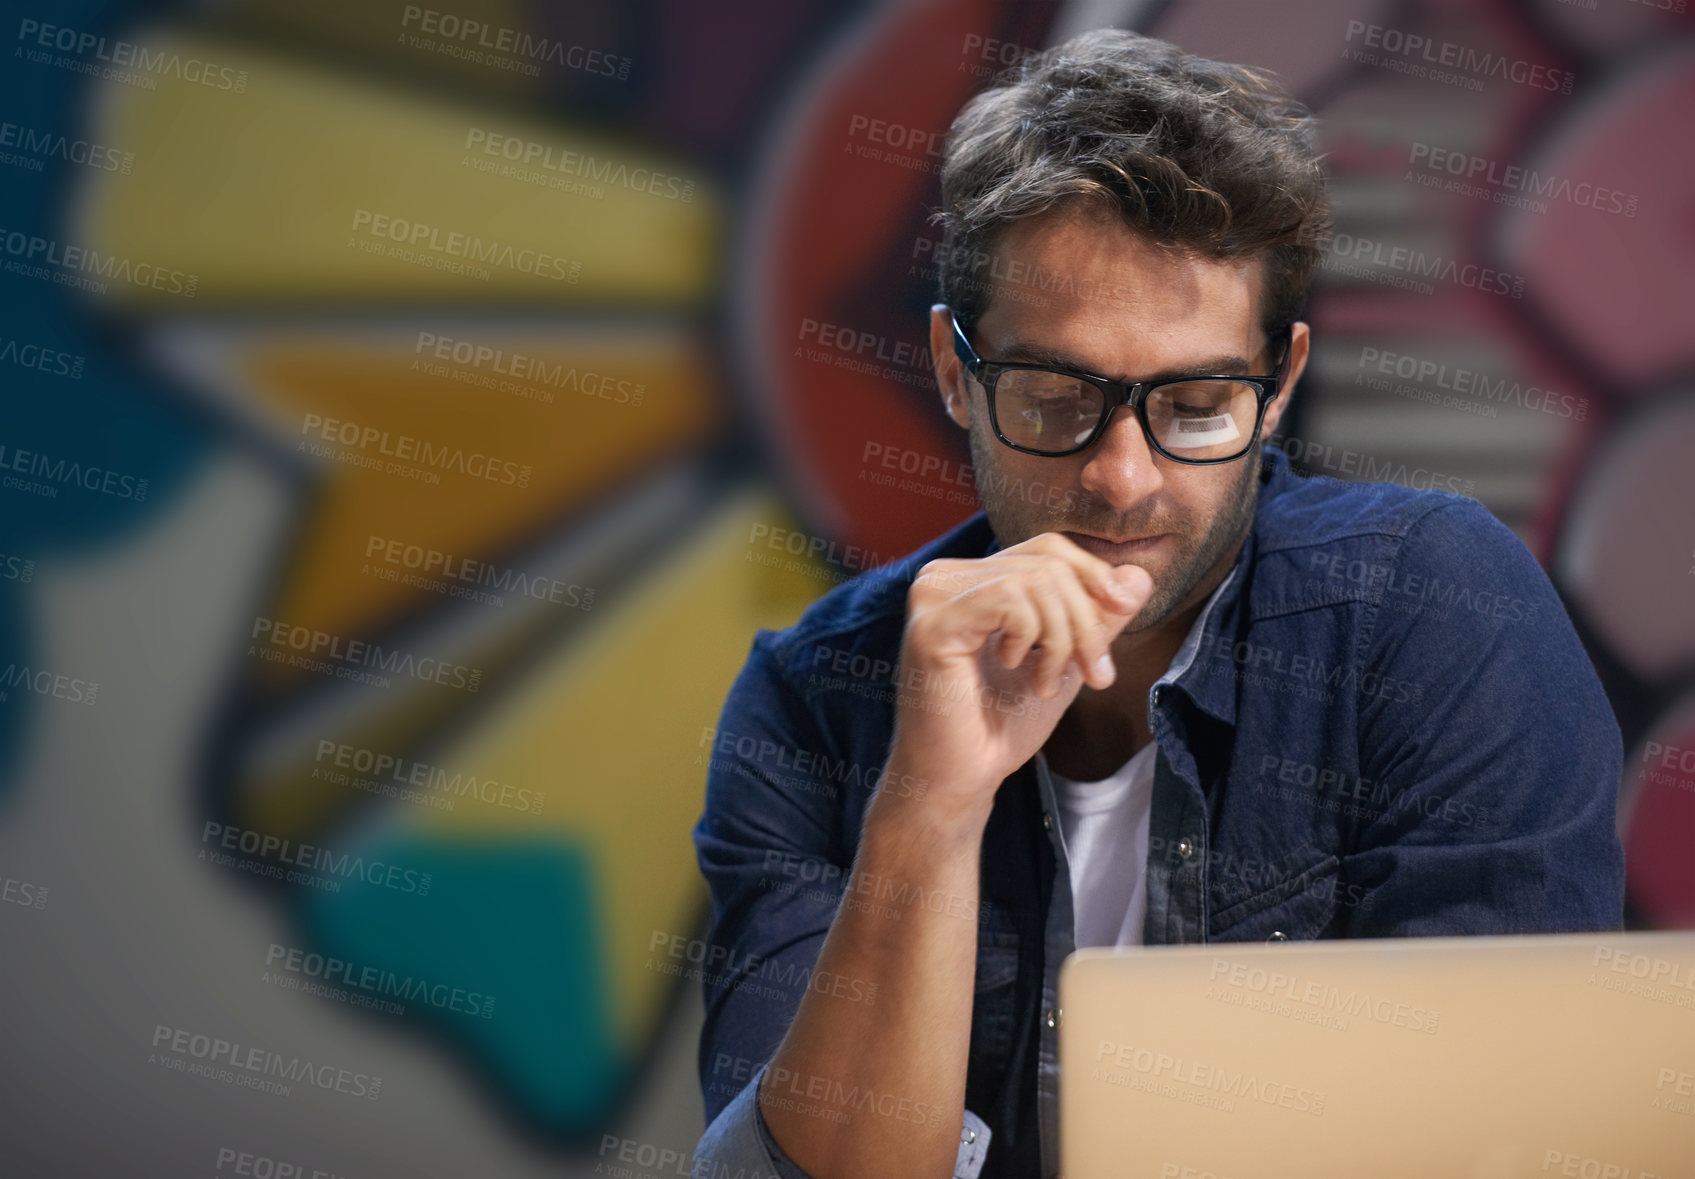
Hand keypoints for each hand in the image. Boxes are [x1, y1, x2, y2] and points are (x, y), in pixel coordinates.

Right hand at [882, 532, 1151, 828]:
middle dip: (1086, 620)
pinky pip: (1009, 599)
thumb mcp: (1064, 662)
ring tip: (1048, 684)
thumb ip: (1096, 618)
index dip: (1093, 578)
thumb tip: (1139, 576)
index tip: (1123, 617)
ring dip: (1063, 638)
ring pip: (1035, 580)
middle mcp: (944, 577)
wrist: (962, 779)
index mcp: (970, 579)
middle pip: (1047, 563)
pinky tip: (1016, 670)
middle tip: (1095, 673)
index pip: (1047, 550)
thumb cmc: (1001, 725)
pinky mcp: (932, 623)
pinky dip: (1032, 638)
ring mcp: (932, 596)